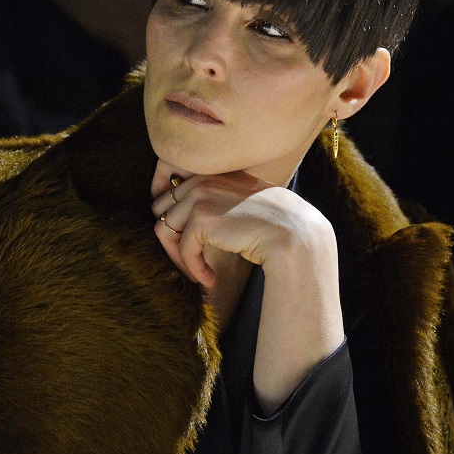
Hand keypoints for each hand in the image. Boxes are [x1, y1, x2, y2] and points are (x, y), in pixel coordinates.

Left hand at [150, 159, 335, 287]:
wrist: (293, 232)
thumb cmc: (273, 223)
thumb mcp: (241, 202)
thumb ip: (215, 202)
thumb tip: (183, 224)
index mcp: (211, 174)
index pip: (171, 195)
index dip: (174, 224)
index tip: (185, 246)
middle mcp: (202, 180)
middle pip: (160, 210)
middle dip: (171, 240)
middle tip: (189, 262)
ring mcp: (200, 197)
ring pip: (164, 230)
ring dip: (179, 257)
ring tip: (197, 273)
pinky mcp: (202, 219)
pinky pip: (184, 249)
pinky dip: (194, 269)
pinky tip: (210, 279)